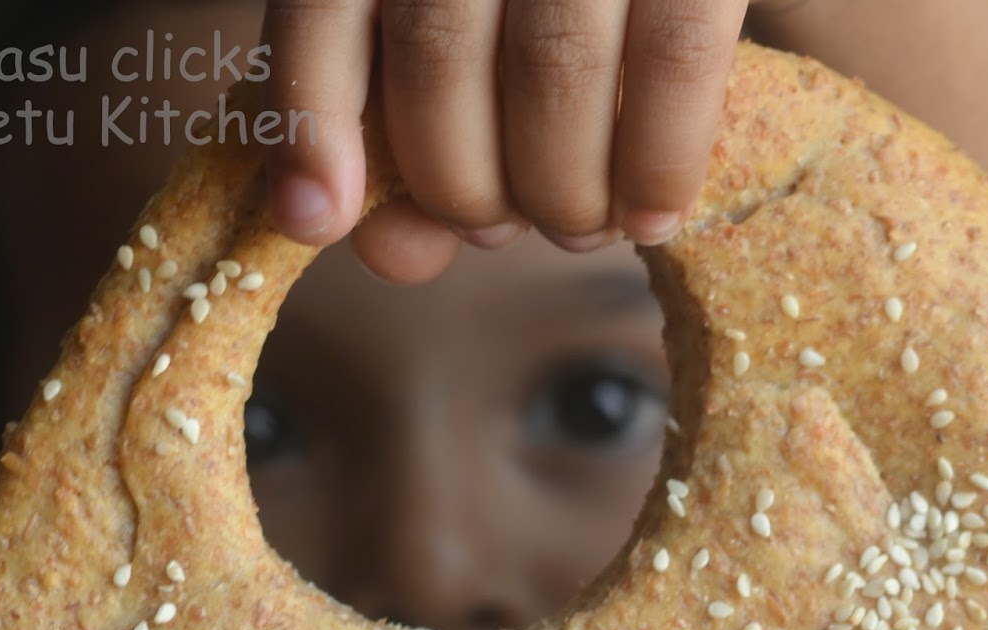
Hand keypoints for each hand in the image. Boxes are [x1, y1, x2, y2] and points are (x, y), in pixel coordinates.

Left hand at [262, 0, 751, 281]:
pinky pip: (673, 63)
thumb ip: (421, 134)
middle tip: (501, 230)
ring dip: (559, 196)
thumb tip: (387, 248)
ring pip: (553, 70)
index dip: (314, 119)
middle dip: (464, 189)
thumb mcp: (478, 48)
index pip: (328, 4)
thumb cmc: (577, 13)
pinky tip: (653, 219)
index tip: (314, 219)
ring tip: (579, 228)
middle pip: (438, 60)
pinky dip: (656, 165)